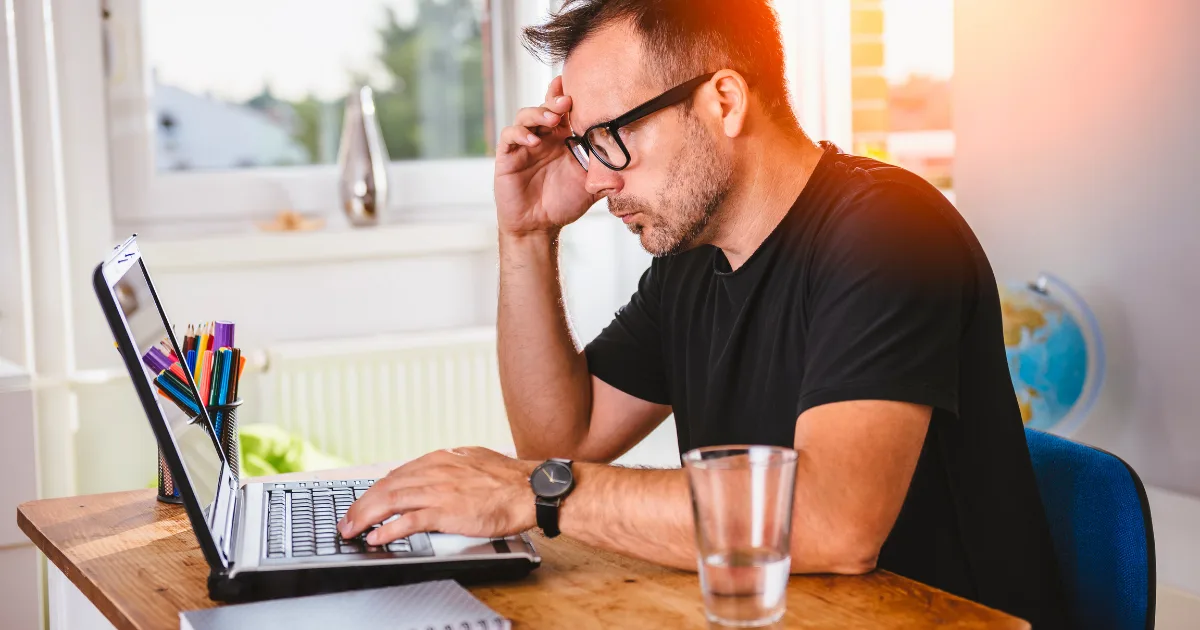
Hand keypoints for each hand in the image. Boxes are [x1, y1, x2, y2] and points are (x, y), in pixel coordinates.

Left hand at [338, 447, 537, 544]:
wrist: (529, 488)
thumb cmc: (508, 478)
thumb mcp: (473, 459)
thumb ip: (451, 465)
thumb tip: (438, 469)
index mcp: (439, 459)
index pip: (396, 474)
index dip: (375, 491)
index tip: (364, 503)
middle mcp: (434, 471)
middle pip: (386, 486)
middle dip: (361, 505)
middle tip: (347, 520)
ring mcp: (439, 491)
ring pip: (391, 501)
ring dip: (366, 517)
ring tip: (352, 530)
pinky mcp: (447, 512)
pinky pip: (409, 521)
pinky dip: (389, 530)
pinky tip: (377, 538)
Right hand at [494, 76, 598, 235]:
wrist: (539, 226)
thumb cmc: (562, 204)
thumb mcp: (589, 191)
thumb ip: (606, 183)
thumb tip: (626, 180)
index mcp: (563, 139)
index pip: (564, 111)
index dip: (567, 96)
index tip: (575, 85)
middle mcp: (544, 138)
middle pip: (545, 107)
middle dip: (554, 100)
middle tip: (566, 101)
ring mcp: (524, 145)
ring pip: (526, 116)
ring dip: (538, 113)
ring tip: (551, 120)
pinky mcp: (508, 156)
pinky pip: (509, 136)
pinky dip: (520, 133)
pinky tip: (532, 141)